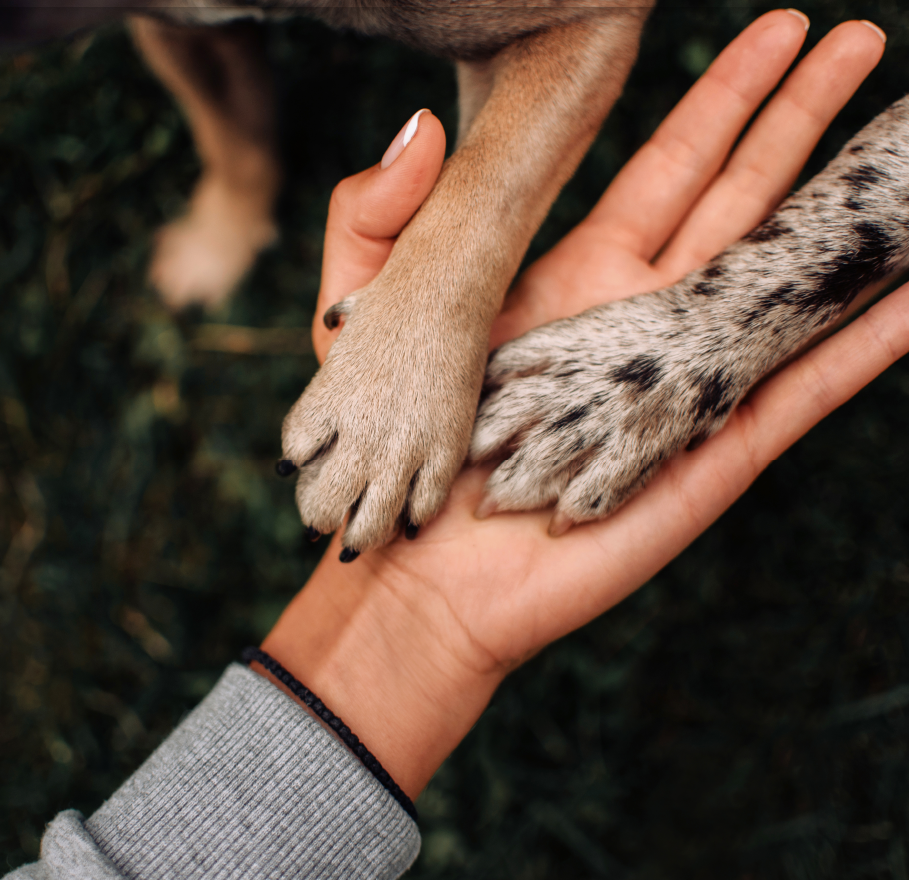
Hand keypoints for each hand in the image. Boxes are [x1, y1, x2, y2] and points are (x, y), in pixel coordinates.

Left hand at [265, 11, 900, 797]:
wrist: (414, 576)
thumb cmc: (388, 452)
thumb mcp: (366, 316)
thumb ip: (383, 221)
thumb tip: (423, 120)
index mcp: (576, 278)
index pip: (671, 166)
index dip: (726, 99)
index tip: (774, 28)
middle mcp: (644, 318)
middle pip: (748, 198)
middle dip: (805, 117)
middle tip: (863, 40)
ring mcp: (685, 380)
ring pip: (787, 276)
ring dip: (851, 212)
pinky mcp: (708, 450)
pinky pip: (800, 386)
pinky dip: (863, 344)